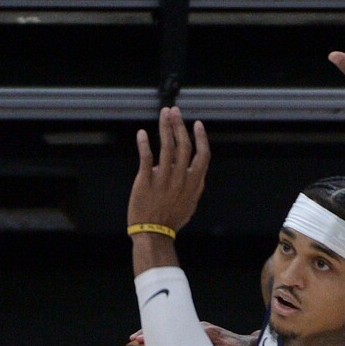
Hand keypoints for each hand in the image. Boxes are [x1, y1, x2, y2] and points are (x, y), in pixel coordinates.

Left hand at [127, 105, 209, 232]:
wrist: (153, 234)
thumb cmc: (171, 220)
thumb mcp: (190, 204)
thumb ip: (194, 186)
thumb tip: (197, 172)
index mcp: (194, 184)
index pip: (202, 156)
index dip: (201, 138)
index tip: (197, 124)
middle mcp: (181, 180)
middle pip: (183, 145)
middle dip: (180, 124)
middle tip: (174, 111)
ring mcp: (163, 180)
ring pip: (167, 147)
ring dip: (165, 127)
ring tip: (163, 114)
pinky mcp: (146, 181)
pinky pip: (146, 157)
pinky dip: (144, 143)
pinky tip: (142, 133)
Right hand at [129, 323, 257, 345]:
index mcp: (205, 332)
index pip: (177, 330)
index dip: (159, 334)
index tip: (143, 338)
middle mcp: (200, 329)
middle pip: (171, 327)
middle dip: (152, 332)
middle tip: (132, 339)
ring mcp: (200, 331)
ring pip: (174, 331)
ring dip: (158, 336)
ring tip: (139, 341)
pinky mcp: (200, 337)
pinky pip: (180, 336)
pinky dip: (167, 339)